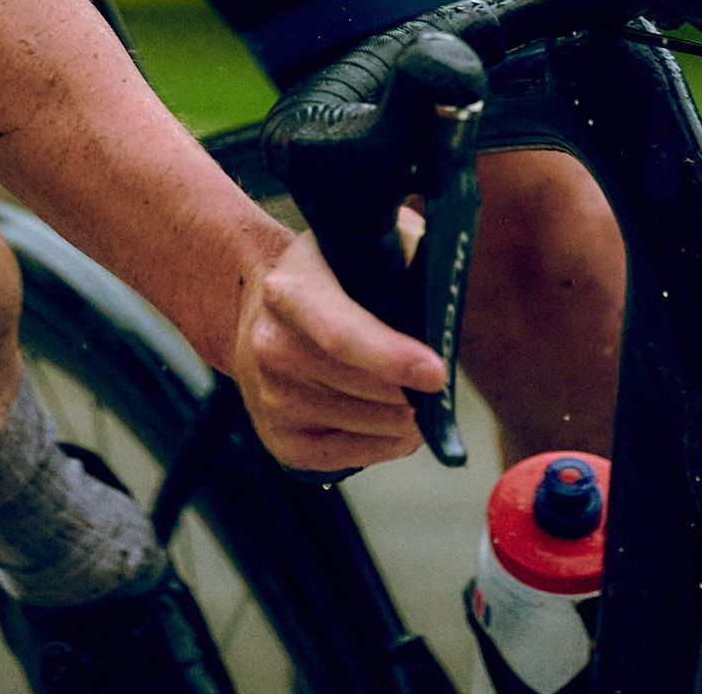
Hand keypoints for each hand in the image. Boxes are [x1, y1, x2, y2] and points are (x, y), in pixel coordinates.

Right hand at [232, 224, 442, 472]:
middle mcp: (272, 347)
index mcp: (291, 291)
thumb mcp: (354, 244)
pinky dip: (387, 443)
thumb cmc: (325, 279)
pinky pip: (356, 457)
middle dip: (416, 388)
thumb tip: (444, 272)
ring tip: (409, 392)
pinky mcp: (281, 442)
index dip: (393, 357)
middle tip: (432, 375)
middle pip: (370, 389)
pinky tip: (390, 419)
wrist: (257, 314)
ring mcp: (273, 399)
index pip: (343, 334)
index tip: (437, 373)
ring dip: (406, 416)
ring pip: (373, 425)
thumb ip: (401, 247)